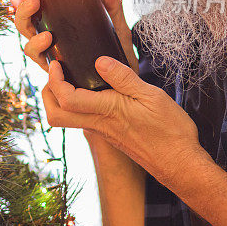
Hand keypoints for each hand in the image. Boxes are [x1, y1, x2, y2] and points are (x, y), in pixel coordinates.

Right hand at [1, 0, 138, 74]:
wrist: (122, 82)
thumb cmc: (114, 50)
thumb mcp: (115, 22)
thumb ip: (110, 1)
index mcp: (54, 18)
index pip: (28, 0)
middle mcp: (46, 33)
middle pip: (21, 20)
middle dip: (20, 8)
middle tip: (33, 0)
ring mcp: (49, 52)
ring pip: (27, 41)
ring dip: (32, 36)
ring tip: (48, 35)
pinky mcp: (55, 70)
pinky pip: (39, 61)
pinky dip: (41, 53)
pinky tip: (51, 51)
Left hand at [42, 57, 205, 184]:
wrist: (179, 164)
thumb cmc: (170, 131)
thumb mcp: (151, 96)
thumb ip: (124, 78)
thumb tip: (99, 61)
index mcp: (106, 111)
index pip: (66, 99)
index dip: (55, 80)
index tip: (57, 63)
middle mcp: (98, 124)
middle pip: (55, 116)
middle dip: (47, 94)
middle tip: (55, 73)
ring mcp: (101, 132)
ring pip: (66, 120)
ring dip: (58, 100)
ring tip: (68, 77)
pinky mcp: (108, 135)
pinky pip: (81, 121)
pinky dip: (74, 105)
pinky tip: (89, 90)